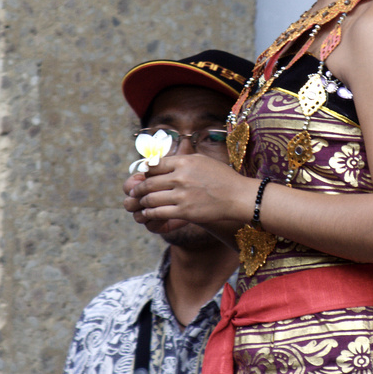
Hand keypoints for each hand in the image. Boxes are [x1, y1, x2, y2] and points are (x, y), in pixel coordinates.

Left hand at [127, 153, 254, 226]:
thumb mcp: (202, 160)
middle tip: (134, 192)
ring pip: (151, 199)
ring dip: (142, 202)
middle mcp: (181, 177)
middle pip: (149, 183)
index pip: (154, 165)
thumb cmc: (222, 177)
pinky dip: (149, 213)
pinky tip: (148, 213)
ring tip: (140, 203)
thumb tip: (161, 162)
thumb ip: (181, 160)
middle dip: (138, 189)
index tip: (142, 177)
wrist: (238, 196)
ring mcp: (182, 195)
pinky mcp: (185, 212)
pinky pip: (159, 213)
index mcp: (184, 162)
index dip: (145, 172)